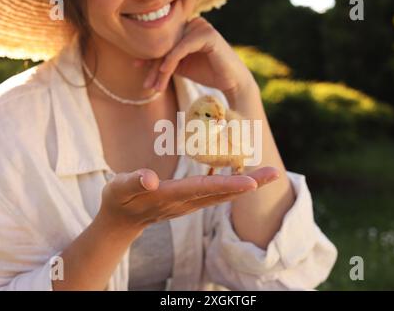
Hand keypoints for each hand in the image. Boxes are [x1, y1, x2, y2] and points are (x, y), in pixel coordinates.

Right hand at [97, 167, 279, 230]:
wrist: (123, 220)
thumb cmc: (119, 199)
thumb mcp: (118, 188)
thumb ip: (133, 181)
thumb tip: (150, 178)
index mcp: (170, 196)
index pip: (202, 190)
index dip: (226, 186)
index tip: (250, 183)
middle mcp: (186, 202)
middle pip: (223, 193)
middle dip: (250, 184)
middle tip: (275, 173)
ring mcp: (191, 204)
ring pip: (224, 195)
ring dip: (248, 184)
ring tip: (270, 174)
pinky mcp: (192, 202)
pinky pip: (218, 194)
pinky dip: (235, 185)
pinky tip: (247, 176)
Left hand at [141, 17, 255, 101]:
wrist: (232, 82)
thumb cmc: (208, 74)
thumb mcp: (181, 67)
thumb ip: (164, 62)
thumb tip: (136, 62)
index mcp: (187, 28)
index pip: (164, 42)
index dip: (149, 56)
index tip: (136, 68)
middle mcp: (194, 23)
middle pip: (166, 45)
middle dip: (154, 66)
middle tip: (146, 84)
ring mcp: (201, 27)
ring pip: (173, 47)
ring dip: (161, 68)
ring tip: (154, 85)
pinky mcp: (207, 34)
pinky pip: (183, 47)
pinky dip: (172, 59)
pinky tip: (164, 72)